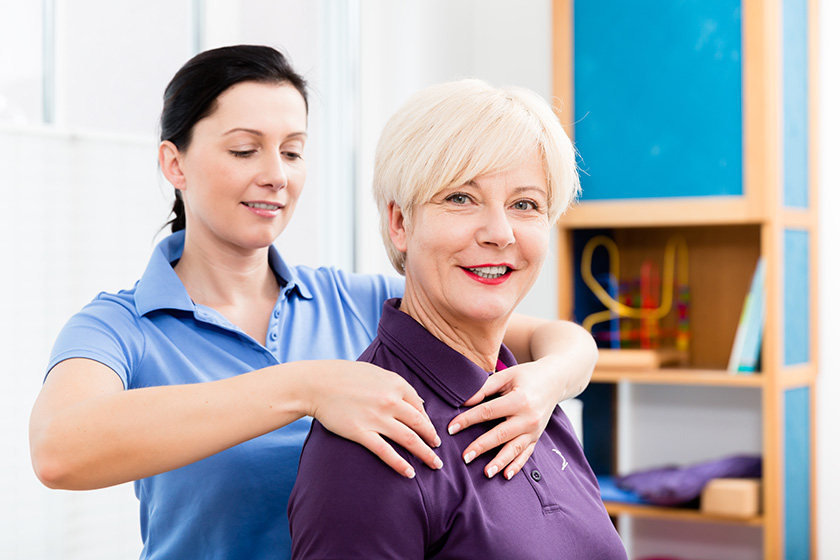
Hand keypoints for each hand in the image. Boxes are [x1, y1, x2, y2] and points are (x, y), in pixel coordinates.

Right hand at [308, 361, 441, 477]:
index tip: (430, 432)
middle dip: (432, 439)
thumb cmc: (345, 376)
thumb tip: (417, 401)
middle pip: (420, 424)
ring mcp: (376, 418)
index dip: (428, 422)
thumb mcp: (376, 373)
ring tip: (434, 464)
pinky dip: (400, 464)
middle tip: (439, 450)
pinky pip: (386, 452)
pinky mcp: (361, 432)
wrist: (317, 384)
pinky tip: (409, 473)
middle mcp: (390, 401)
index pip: (420, 407)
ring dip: (425, 454)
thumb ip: (397, 386)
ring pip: (409, 440)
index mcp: (396, 384)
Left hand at [447, 359, 560, 479]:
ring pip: (515, 449)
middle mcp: (529, 418)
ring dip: (500, 462)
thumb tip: (463, 401)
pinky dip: (517, 466)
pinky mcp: (536, 437)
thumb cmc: (526, 376)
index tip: (451, 427)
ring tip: (486, 473)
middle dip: (482, 446)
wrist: (554, 381)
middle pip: (501, 435)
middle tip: (465, 457)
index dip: (468, 420)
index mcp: (519, 400)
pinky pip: (526, 454)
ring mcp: (534, 430)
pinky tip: (506, 475)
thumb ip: (484, 388)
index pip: (488, 412)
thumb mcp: (506, 375)